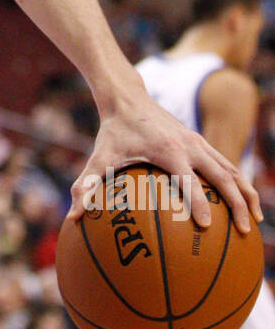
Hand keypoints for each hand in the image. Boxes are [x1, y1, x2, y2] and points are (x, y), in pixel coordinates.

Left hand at [67, 90, 260, 233]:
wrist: (128, 98)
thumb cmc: (113, 131)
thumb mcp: (99, 157)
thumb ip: (86, 185)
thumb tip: (73, 216)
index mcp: (169, 151)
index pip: (188, 181)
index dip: (198, 203)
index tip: (205, 227)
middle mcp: (191, 146)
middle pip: (223, 176)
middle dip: (237, 203)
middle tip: (245, 230)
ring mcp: (200, 143)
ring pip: (233, 170)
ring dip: (247, 194)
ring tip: (255, 220)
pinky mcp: (202, 143)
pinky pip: (228, 164)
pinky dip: (240, 183)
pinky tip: (244, 204)